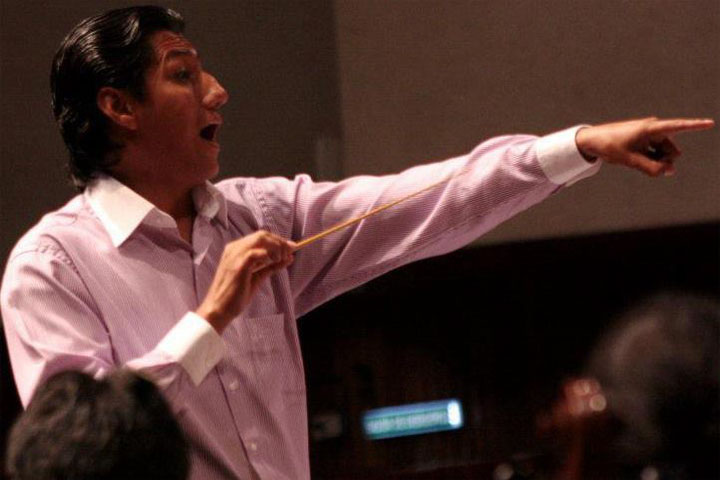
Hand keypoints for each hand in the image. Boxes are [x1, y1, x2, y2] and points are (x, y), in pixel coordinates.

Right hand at [196, 230, 295, 332]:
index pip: (261, 236)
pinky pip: (255, 253)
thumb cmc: (236, 295)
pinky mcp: (238, 265)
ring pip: (260, 239)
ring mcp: (235, 255)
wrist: (219, 309)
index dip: (278, 240)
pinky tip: (270, 263)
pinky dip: (267, 256)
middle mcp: (234, 248)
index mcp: (237, 249)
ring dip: (276, 248)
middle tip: (290, 253)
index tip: (292, 248)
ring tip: (280, 259)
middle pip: (262, 235)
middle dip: (280, 242)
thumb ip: (271, 266)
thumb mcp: (257, 277)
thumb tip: (289, 257)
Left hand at [575, 117, 713, 175]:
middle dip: (665, 160)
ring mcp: (648, 134)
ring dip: (657, 161)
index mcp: (650, 128)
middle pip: (671, 148)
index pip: (677, 127)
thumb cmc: (609, 147)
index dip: (695, 126)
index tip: (711, 123)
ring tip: (638, 162)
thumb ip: (651, 168)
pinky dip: (651, 158)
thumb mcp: (629, 161)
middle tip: (649, 167)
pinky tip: (637, 160)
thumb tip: (670, 171)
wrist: (591, 141)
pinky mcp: (644, 139)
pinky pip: (655, 152)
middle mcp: (653, 129)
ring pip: (663, 152)